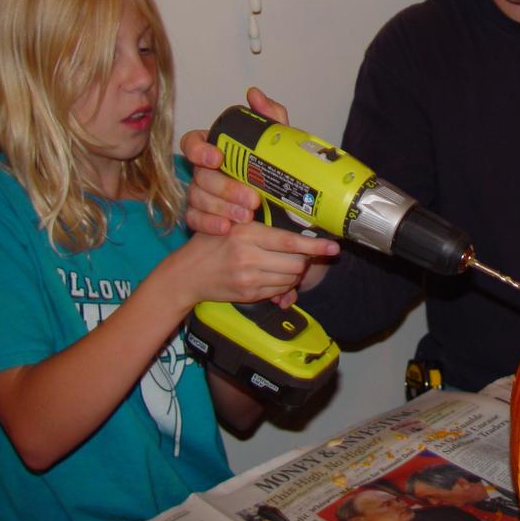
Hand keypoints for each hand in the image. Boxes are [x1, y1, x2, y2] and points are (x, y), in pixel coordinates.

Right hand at [171, 221, 337, 308]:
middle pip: (295, 264)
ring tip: (284, 265)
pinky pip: (278, 291)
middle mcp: (249, 257)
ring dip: (294, 274)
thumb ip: (261, 228)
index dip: (314, 246)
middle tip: (299, 255)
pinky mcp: (248, 295)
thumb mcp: (233, 226)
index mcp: (246, 234)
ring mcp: (249, 279)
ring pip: (290, 279)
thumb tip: (295, 234)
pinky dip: (282, 285)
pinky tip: (273, 276)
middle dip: (303, 261)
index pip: (289, 242)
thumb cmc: (210, 244)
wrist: (186, 274)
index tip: (332, 247)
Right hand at [180, 87, 289, 235]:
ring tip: (247, 217)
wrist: (283, 205)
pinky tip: (226, 228)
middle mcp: (203, 170)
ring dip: (222, 207)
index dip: (199, 150)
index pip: (192, 142)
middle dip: (225, 188)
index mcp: (215, 148)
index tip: (218, 158)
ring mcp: (199, 194)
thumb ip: (269, 117)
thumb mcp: (275, 143)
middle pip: (200, 176)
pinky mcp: (200, 216)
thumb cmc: (272, 169)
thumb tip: (254, 94)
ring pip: (198, 199)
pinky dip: (210, 224)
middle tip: (252, 199)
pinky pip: (195, 220)